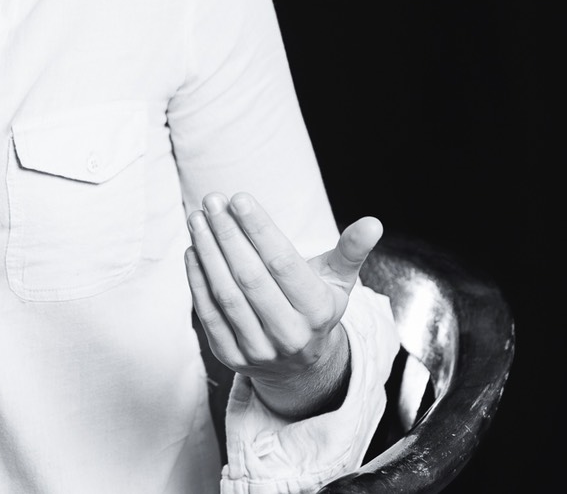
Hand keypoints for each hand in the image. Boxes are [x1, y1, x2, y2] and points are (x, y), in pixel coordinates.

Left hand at [183, 191, 381, 418]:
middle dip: (227, 234)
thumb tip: (373, 223)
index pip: (282, 263)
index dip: (258, 229)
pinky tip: (193, 249)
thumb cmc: (316, 308)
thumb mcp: (339, 282)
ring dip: (207, 252)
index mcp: (318, 311)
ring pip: (226, 295)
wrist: (299, 367)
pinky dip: (197, 279)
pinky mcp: (231, 356)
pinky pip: (208, 314)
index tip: (238, 198)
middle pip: (250, 278)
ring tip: (197, 219)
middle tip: (212, 200)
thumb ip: (351, 250)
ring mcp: (258, 349)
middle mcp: (289, 334)